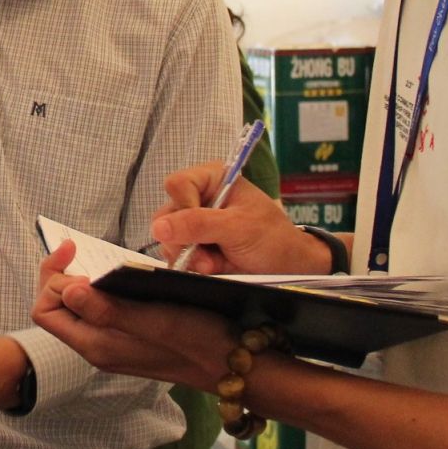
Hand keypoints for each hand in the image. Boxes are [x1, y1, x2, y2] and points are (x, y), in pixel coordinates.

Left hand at [34, 242, 231, 390]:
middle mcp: (99, 348)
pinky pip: (101, 311)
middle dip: (62, 275)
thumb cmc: (201, 340)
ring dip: (82, 280)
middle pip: (57, 309)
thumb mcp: (156, 321)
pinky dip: (102, 289)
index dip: (50, 277)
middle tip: (81, 250)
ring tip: (100, 259)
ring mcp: (114, 345)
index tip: (73, 251)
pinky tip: (121, 275)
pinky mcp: (131, 338)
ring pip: (80, 308)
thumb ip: (109, 310)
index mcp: (97, 345)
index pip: (45, 310)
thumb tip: (66, 290)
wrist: (235, 365)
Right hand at [150, 164, 328, 274]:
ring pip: (168, 239)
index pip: (177, 184)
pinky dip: (191, 265)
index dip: (183, 207)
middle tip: (206, 256)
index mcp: (212, 179)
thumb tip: (159, 228)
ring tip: (213, 265)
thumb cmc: (273, 239)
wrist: (288, 268)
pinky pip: (177, 255)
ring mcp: (195, 224)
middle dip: (184, 240)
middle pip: (167, 214)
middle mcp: (199, 198)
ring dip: (189, 256)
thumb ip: (199, 224)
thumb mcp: (237, 228)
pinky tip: (210, 268)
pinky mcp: (195, 246)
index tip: (200, 227)